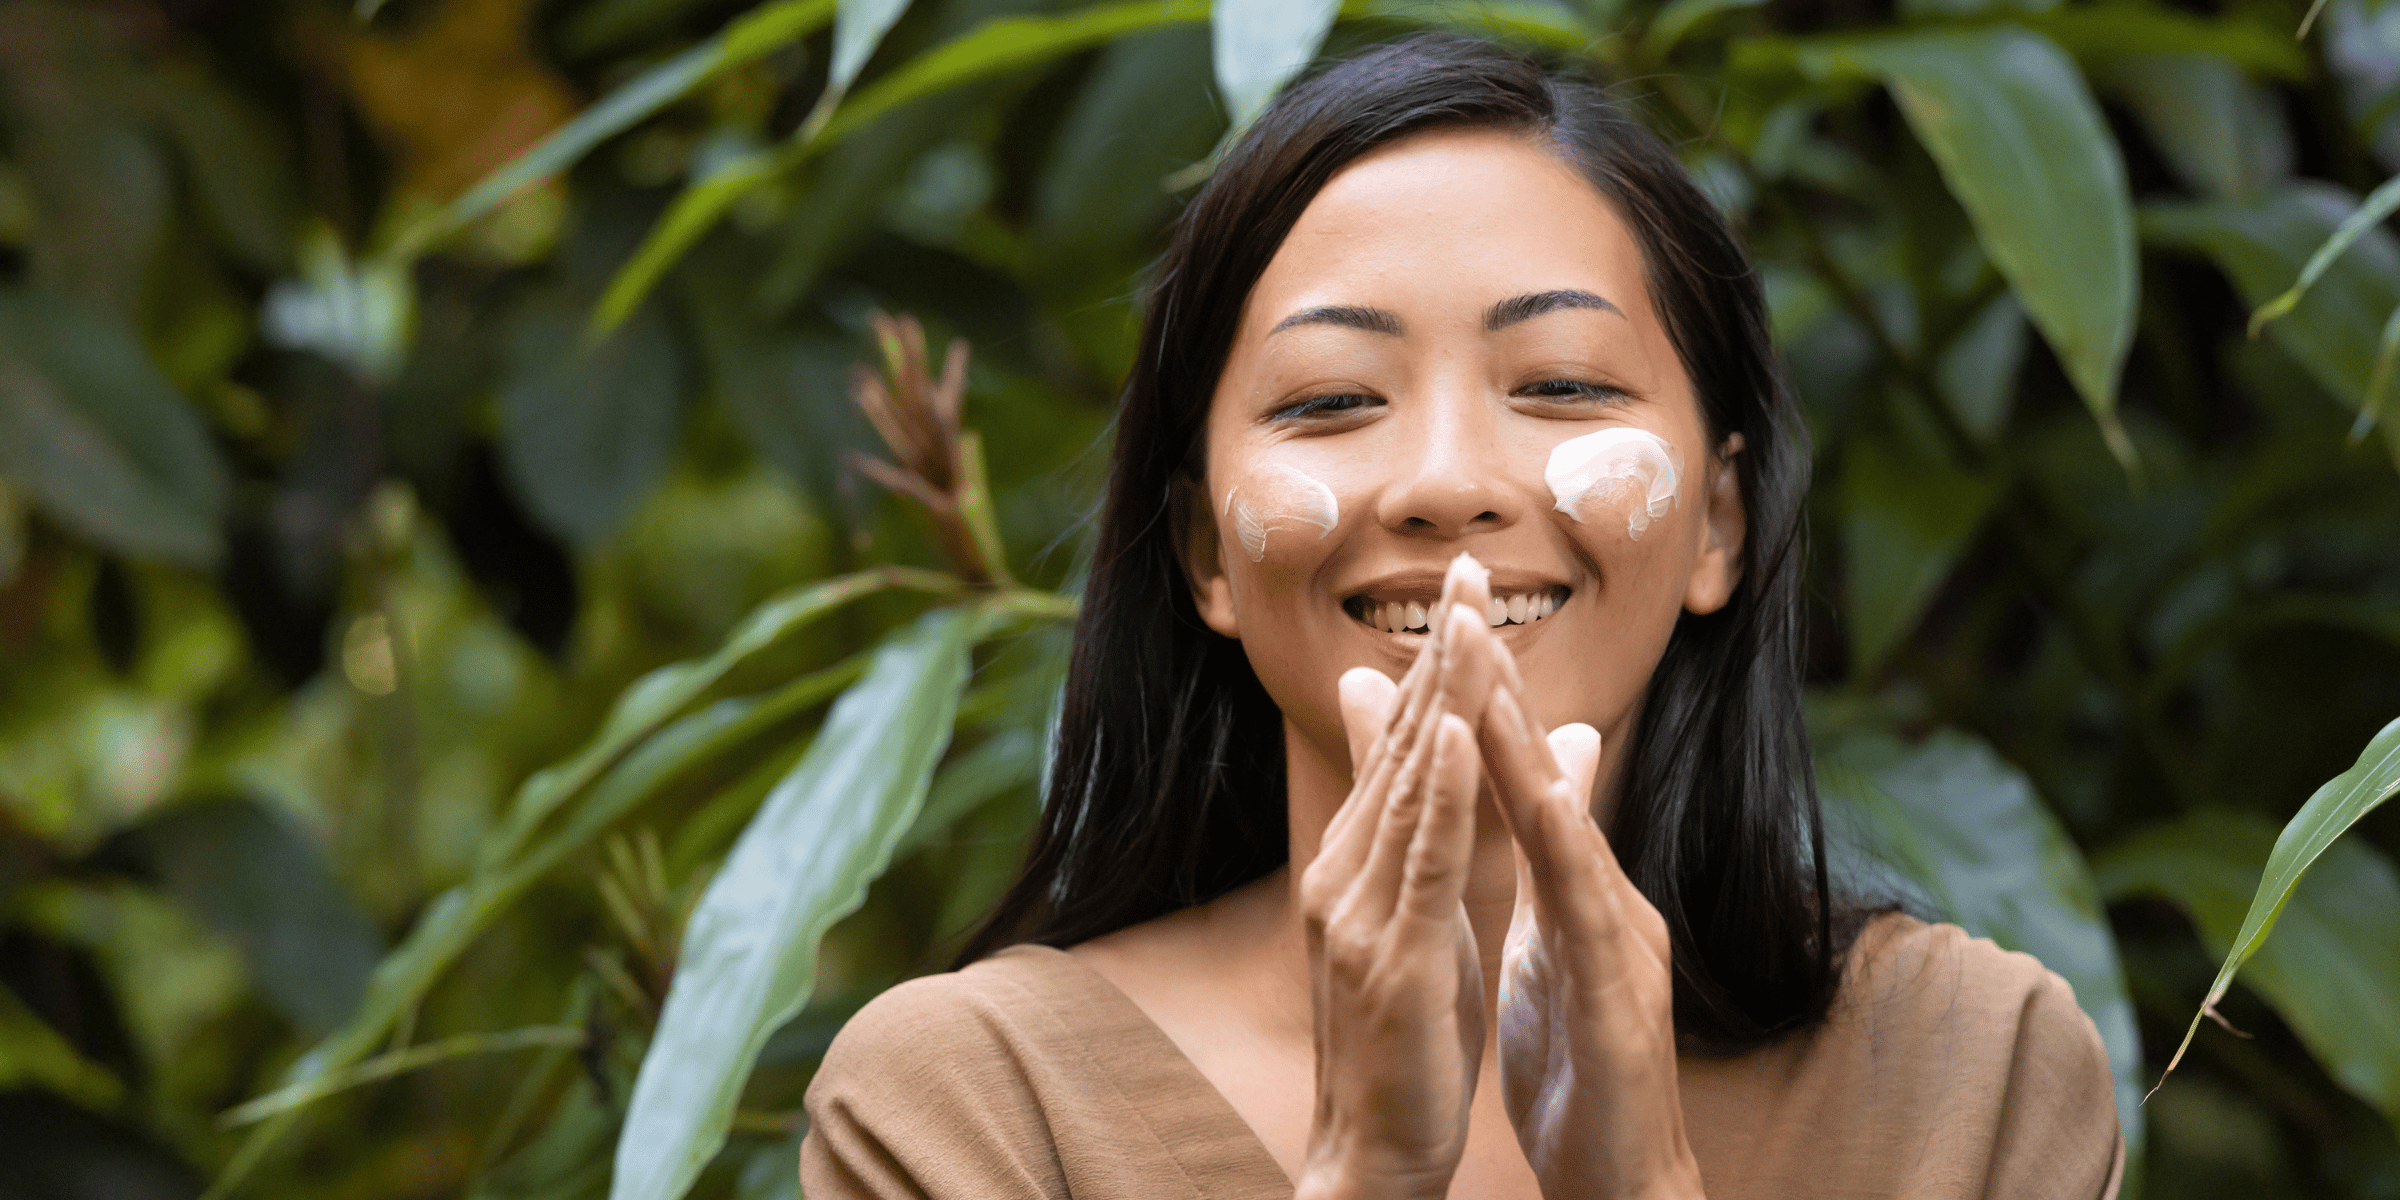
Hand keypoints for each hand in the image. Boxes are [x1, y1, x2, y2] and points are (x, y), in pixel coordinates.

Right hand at [1296, 559, 1498, 1199]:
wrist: (1371, 1150)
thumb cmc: (1403, 1041)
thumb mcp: (1418, 923)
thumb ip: (1431, 842)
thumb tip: (1444, 770)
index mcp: (1357, 865)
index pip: (1403, 747)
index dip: (1436, 663)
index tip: (1465, 585)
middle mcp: (1345, 873)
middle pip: (1402, 746)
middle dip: (1440, 652)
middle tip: (1467, 564)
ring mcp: (1362, 913)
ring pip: (1410, 786)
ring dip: (1442, 696)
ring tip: (1470, 617)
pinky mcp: (1393, 956)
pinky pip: (1422, 859)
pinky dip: (1438, 790)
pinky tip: (1456, 730)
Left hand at [1478, 654, 1702, 1199]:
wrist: (1623, 1176)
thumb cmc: (1583, 1062)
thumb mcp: (1544, 943)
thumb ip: (1539, 861)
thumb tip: (1533, 782)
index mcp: (1574, 888)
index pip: (1521, 779)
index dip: (1485, 700)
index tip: (1445, 621)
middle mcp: (1603, 898)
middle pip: (1549, 780)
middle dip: (1506, 689)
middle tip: (1468, 602)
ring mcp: (1619, 945)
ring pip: (1572, 830)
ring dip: (1531, 750)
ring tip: (1492, 679)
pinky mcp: (1621, 1001)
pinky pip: (1591, 916)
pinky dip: (1567, 856)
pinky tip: (1546, 807)